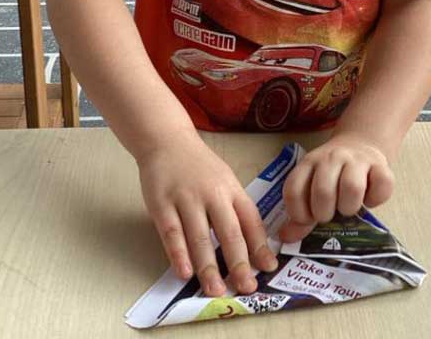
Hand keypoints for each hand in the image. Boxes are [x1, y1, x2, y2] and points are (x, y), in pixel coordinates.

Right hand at [136, 132, 277, 296]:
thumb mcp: (225, 181)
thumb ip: (235, 210)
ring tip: (215, 290)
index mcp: (231, 189)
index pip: (251, 220)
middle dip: (239, 263)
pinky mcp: (162, 203)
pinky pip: (172, 233)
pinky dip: (178, 254)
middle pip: (229, 232)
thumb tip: (251, 246)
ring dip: (209, 267)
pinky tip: (185, 273)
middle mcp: (212, 194)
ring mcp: (186, 198)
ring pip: (199, 237)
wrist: (167, 141)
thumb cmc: (199, 166)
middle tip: (245, 287)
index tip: (268, 268)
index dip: (260, 246)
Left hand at [279, 132, 394, 242]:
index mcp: (309, 163)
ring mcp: (357, 159)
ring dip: (349, 207)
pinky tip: (369, 199)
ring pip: (352, 188)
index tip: (308, 219)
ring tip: (348, 208)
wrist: (360, 143)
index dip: (298, 214)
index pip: (294, 190)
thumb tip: (286, 237)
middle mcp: (331, 158)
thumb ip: (301, 214)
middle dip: (325, 213)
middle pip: (323, 191)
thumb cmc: (333, 174)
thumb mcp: (312, 186)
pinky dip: (376, 200)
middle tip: (330, 214)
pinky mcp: (381, 165)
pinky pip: (381, 186)